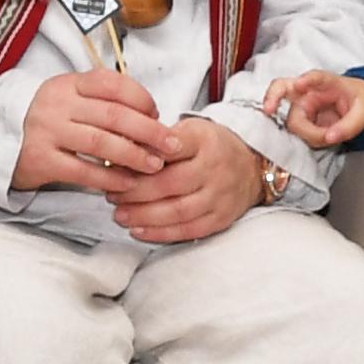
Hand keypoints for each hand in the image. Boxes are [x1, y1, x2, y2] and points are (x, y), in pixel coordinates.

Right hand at [12, 71, 169, 196]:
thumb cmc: (49, 119)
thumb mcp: (71, 98)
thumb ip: (105, 102)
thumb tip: (151, 118)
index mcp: (70, 84)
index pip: (113, 84)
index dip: (142, 98)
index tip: (158, 114)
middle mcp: (58, 104)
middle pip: (114, 115)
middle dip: (149, 131)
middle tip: (171, 146)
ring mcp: (47, 131)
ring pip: (101, 142)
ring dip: (134, 156)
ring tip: (154, 166)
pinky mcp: (41, 160)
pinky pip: (84, 170)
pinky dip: (110, 178)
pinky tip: (127, 183)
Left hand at [110, 113, 270, 244]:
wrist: (251, 166)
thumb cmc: (210, 147)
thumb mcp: (190, 130)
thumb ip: (159, 140)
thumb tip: (119, 150)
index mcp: (204, 140)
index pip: (169, 148)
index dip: (140, 159)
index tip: (116, 165)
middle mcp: (215, 168)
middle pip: (169, 184)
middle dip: (135, 192)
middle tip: (112, 195)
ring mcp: (220, 196)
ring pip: (177, 211)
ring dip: (143, 216)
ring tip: (120, 215)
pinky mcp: (221, 218)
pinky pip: (188, 230)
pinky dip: (160, 233)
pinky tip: (139, 230)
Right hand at [262, 69, 363, 149]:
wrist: (359, 105)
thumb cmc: (361, 102)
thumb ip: (349, 127)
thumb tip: (329, 138)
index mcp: (328, 82)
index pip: (316, 77)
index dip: (306, 80)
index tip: (299, 85)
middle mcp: (309, 90)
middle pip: (284, 91)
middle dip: (291, 113)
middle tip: (269, 111)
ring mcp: (301, 104)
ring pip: (291, 119)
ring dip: (307, 133)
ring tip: (330, 138)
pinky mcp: (299, 118)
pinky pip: (295, 130)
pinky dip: (307, 138)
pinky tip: (321, 138)